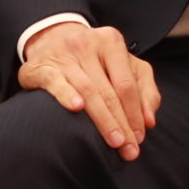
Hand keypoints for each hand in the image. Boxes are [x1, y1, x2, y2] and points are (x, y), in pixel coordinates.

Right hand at [18, 22, 158, 161]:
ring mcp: (62, 54)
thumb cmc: (94, 59)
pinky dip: (67, 95)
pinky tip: (77, 109)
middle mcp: (86, 44)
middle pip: (109, 91)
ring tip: (114, 141)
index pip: (127, 84)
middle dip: (121, 123)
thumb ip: (144, 90)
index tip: (140, 138)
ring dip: (102, 120)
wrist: (50, 40)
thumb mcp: (124, 65)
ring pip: (87, 90)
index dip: (135, 113)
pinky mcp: (40, 66)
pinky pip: (56, 83)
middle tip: (129, 149)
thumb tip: (149, 120)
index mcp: (110, 42)